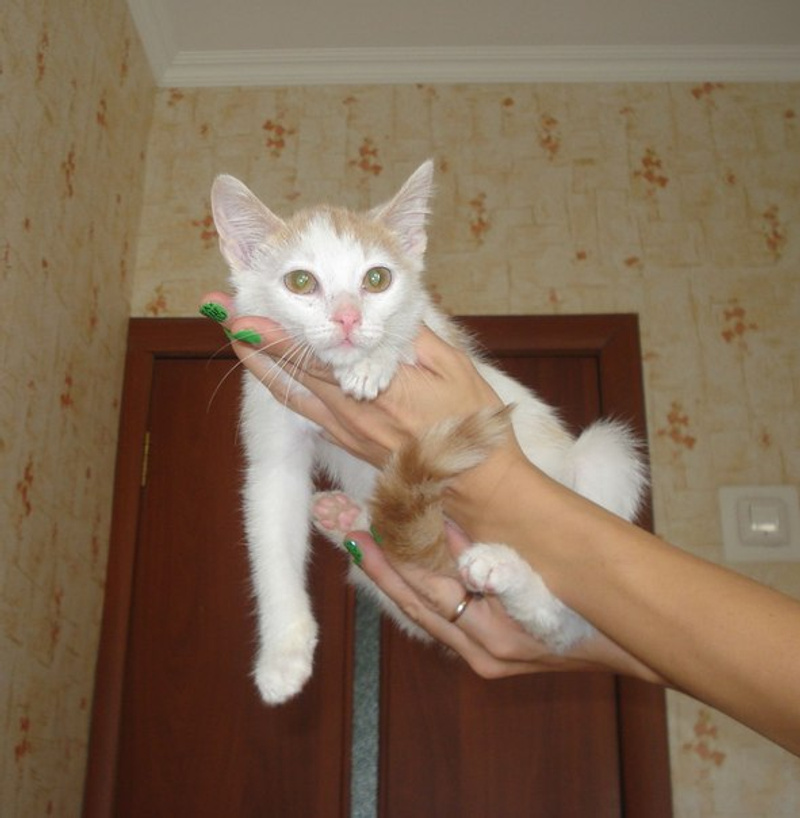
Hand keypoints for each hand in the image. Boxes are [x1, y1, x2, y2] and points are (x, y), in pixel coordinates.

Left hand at [200, 292, 506, 467]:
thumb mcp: (453, 368)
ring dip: (261, 367)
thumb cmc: (471, 423)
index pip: (315, 358)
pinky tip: (273, 375)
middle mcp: (353, 413)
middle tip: (224, 314)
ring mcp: (348, 432)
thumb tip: (382, 307)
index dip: (274, 337)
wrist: (476, 484)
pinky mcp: (349, 443)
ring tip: (236, 341)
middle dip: (255, 342)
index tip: (242, 315)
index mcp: (380, 388)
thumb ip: (412, 335)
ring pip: (293, 396)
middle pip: (293, 373)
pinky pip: (307, 414)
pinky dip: (284, 390)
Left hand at [348, 524, 664, 682]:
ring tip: (361, 542)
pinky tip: (403, 562)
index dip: (393, 558)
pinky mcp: (487, 649)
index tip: (361, 529)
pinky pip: (442, 613)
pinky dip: (420, 585)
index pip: (426, 590)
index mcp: (488, 636)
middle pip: (415, 603)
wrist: (626, 646)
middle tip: (344, 531)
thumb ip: (504, 576)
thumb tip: (458, 552)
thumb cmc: (590, 613)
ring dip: (393, 574)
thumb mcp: (548, 593)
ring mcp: (480, 653)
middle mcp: (476, 650)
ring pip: (425, 608)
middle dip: (378, 566)